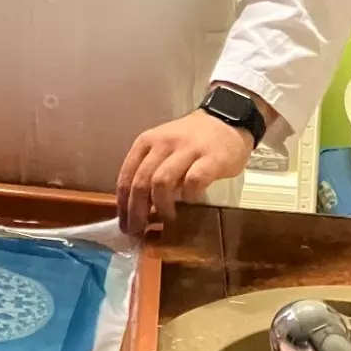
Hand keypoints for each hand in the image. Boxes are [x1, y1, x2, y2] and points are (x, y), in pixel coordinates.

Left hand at [116, 109, 252, 235]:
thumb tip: (139, 207)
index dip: (123, 203)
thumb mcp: (164, 148)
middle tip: (139, 230)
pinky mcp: (211, 159)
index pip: (127, 175)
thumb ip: (151, 169)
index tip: (124, 223)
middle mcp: (163, 143)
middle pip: (141, 182)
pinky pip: (193, 181)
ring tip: (167, 220)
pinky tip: (191, 203)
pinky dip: (189, 196)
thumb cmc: (192, 140)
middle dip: (137, 211)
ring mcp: (187, 150)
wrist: (227, 120)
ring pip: (162, 182)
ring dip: (161, 206)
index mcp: (147, 141)